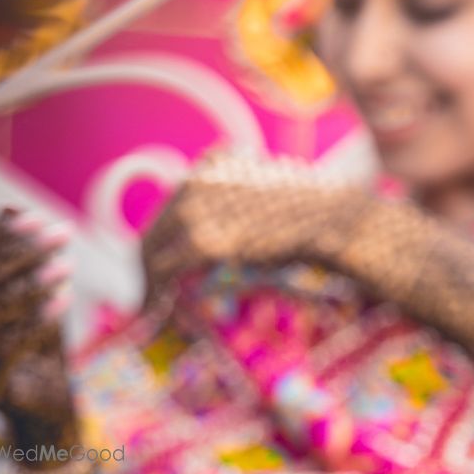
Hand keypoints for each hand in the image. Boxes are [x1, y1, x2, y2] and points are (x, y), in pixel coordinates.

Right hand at [0, 207, 76, 435]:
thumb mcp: (32, 294)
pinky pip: (5, 349)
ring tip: (67, 267)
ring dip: (27, 285)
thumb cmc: (40, 341)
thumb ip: (20, 257)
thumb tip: (8, 207)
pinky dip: (36, 320)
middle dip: (16, 251)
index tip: (42, 219)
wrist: (48, 403)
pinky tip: (65, 301)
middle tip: (62, 235)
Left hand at [140, 152, 358, 306]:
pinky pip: (165, 269)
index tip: (158, 266)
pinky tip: (155, 307)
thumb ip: (239, 205)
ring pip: (152, 250)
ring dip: (148, 282)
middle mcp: (196, 181)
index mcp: (211, 165)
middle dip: (146, 265)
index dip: (160, 240)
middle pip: (155, 228)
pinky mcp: (203, 240)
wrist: (327, 220)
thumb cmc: (311, 214)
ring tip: (151, 305)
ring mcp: (197, 209)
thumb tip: (222, 236)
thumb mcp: (268, 194)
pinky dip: (155, 291)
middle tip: (148, 293)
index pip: (171, 207)